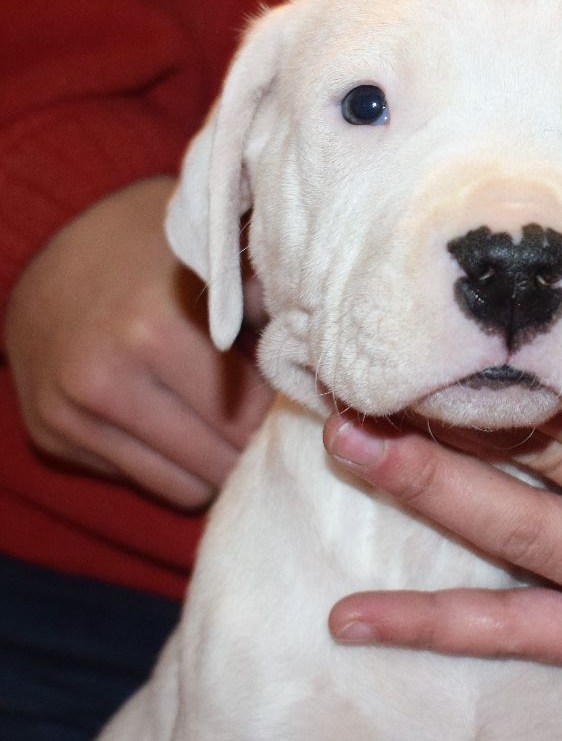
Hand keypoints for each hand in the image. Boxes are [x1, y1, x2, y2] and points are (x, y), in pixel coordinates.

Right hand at [4, 177, 273, 508]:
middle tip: (269, 417)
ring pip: (190, 484)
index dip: (282, 406)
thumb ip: (266, 305)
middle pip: (223, 454)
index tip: (297, 395)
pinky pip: (152, 484)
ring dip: (221, 463)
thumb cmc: (155, 257)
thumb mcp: (214, 262)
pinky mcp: (55, 437)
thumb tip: (326, 353)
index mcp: (157, 330)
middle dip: (254, 440)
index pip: (251, 412)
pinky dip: (182, 469)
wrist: (55, 260)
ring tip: (231, 424)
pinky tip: (188, 430)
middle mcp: (108, 378)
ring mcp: (74, 414)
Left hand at [323, 291, 561, 665]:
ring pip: (520, 538)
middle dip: (453, 417)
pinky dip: (440, 626)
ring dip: (426, 490)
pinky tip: (358, 618)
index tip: (439, 337)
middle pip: (548, 462)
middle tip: (363, 376)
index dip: (513, 370)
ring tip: (350, 445)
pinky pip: (529, 634)